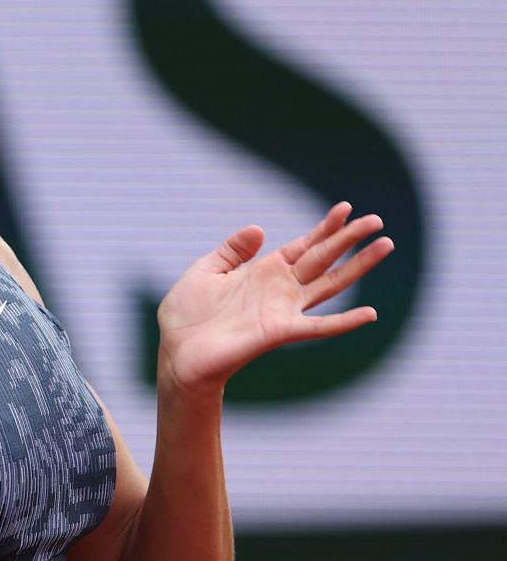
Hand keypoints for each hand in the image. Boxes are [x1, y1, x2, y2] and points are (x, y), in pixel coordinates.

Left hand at [155, 202, 394, 394]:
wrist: (176, 352)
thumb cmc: (186, 316)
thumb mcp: (205, 271)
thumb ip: (232, 250)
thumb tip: (259, 229)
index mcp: (263, 271)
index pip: (304, 245)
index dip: (325, 228)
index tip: (347, 208)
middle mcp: (280, 288)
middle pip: (323, 259)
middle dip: (349, 239)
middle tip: (377, 220)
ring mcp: (283, 310)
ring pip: (330, 284)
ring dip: (358, 266)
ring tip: (385, 246)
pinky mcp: (280, 332)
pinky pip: (319, 327)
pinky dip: (345, 322)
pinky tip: (370, 313)